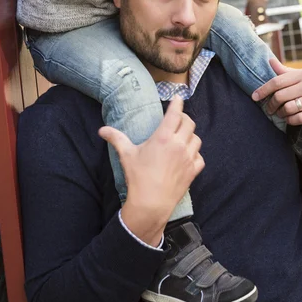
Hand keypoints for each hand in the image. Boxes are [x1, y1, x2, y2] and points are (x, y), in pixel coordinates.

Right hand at [98, 96, 203, 244]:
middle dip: (184, 118)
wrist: (151, 204)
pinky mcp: (193, 171)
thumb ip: (116, 138)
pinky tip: (187, 155)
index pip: (175, 113)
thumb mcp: (126, 155)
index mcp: (164, 137)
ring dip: (190, 136)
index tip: (178, 98)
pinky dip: (195, 154)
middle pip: (189, 123)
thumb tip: (102, 130)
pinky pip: (200, 157)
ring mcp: (188, 158)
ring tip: (181, 137)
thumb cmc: (138, 177)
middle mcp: (179, 145)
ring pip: (196, 139)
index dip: (177, 103)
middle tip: (177, 119)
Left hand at [252, 57, 301, 125]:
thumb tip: (269, 60)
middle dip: (270, 105)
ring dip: (280, 114)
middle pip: (280, 96)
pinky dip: (290, 120)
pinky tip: (289, 119)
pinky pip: (299, 119)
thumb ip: (286, 71)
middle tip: (269, 109)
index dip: (263, 90)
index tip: (254, 97)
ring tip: (279, 114)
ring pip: (288, 108)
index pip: (277, 82)